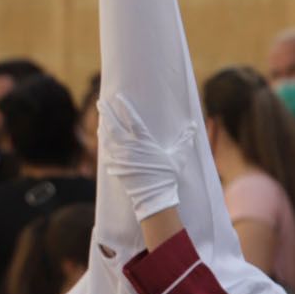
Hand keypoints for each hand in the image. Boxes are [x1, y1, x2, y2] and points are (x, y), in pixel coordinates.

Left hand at [98, 96, 190, 223]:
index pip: (132, 120)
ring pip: (107, 137)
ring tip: (101, 116)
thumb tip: (193, 126)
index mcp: (143, 142)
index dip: (125, 107)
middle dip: (107, 112)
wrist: (153, 196)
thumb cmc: (167, 175)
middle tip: (101, 101)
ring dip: (104, 125)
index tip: (119, 97)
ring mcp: (120, 157)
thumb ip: (185, 140)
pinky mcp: (115, 166)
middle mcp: (128, 148)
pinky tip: (102, 137)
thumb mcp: (178, 157)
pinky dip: (103, 142)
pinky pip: (106, 151)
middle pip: (114, 126)